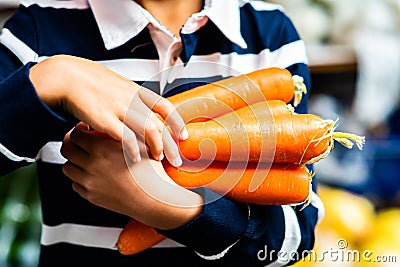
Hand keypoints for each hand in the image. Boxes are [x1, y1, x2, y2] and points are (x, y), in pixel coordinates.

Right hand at [30, 55, 186, 165]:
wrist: (66, 77)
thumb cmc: (90, 82)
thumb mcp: (117, 85)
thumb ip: (132, 98)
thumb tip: (144, 110)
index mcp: (136, 91)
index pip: (165, 106)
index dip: (177, 122)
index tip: (183, 135)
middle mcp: (132, 100)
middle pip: (160, 123)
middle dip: (171, 143)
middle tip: (176, 158)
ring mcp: (120, 109)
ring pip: (149, 130)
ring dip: (156, 147)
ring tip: (157, 159)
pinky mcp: (105, 119)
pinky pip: (125, 137)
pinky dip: (133, 150)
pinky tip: (135, 159)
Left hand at [60, 122, 202, 229]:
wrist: (154, 198)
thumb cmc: (151, 171)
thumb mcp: (139, 144)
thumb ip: (123, 132)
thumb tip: (113, 123)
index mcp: (102, 150)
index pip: (75, 135)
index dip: (78, 129)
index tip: (85, 128)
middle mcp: (92, 166)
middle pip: (66, 149)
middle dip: (71, 142)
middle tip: (80, 141)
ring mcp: (89, 182)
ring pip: (67, 167)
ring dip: (74, 160)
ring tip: (85, 158)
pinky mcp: (91, 196)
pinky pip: (76, 184)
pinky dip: (80, 178)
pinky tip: (92, 174)